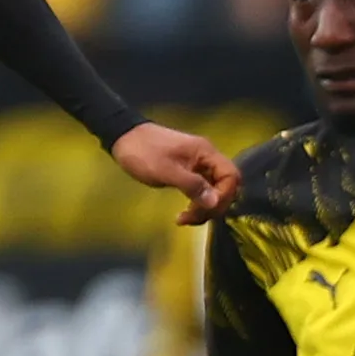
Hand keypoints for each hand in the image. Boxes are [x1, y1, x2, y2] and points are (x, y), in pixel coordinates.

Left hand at [113, 122, 240, 226]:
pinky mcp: (188, 172)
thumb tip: (214, 202)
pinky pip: (201, 190)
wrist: (123, 137)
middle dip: (213, 206)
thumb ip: (192, 185)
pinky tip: (184, 212)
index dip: (223, 196)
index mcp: (206, 153)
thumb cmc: (143, 152)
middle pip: (225, 186)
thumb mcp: (166, 171)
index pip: (231, 176)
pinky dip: (196, 202)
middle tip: (191, 218)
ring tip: (184, 219)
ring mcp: (198, 165)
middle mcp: (207, 158)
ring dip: (203, 207)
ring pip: (213, 190)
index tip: (204, 209)